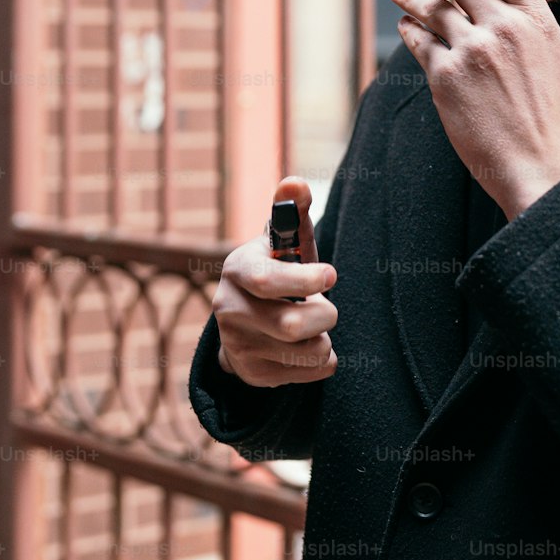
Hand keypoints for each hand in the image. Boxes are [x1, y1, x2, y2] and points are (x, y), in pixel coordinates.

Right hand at [213, 177, 338, 386]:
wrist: (249, 323)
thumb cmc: (277, 270)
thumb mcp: (283, 241)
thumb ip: (291, 211)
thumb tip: (296, 184)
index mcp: (237, 270)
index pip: (268, 281)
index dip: (305, 281)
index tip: (330, 276)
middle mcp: (228, 310)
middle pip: (294, 325)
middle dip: (325, 315)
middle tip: (324, 307)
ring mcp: (238, 347)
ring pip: (308, 351)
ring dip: (325, 338)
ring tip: (314, 326)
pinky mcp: (254, 375)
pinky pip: (313, 373)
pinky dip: (323, 360)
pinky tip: (308, 346)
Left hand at [391, 0, 559, 219]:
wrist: (538, 162)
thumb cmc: (547, 113)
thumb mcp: (551, 56)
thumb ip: (524, 22)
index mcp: (536, 18)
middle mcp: (503, 27)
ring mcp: (472, 50)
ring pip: (431, 7)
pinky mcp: (444, 76)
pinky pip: (418, 40)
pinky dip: (409, 31)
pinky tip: (406, 27)